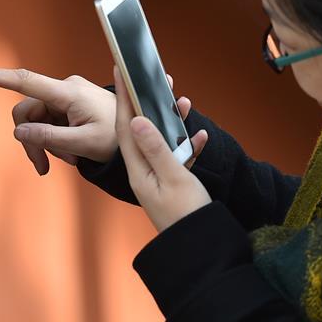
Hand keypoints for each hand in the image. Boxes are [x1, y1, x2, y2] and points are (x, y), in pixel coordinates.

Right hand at [0, 62, 197, 174]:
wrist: (141, 135)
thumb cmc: (119, 138)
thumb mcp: (84, 145)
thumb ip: (49, 139)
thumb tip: (19, 132)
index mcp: (68, 93)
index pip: (25, 82)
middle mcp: (65, 90)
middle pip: (28, 112)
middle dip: (31, 140)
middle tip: (43, 168)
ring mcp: (67, 97)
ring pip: (38, 121)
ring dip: (45, 144)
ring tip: (64, 162)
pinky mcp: (71, 106)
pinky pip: (51, 123)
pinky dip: (55, 141)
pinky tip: (69, 155)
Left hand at [113, 65, 210, 232]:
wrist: (200, 249)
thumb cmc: (187, 215)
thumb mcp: (172, 178)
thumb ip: (156, 148)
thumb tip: (136, 120)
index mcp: (138, 170)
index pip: (125, 126)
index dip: (123, 98)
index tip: (120, 73)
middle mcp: (143, 172)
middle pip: (140, 130)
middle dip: (144, 103)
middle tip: (148, 79)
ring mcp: (159, 178)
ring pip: (162, 141)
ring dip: (171, 122)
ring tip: (180, 102)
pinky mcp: (174, 185)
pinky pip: (179, 158)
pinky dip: (189, 145)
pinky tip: (201, 136)